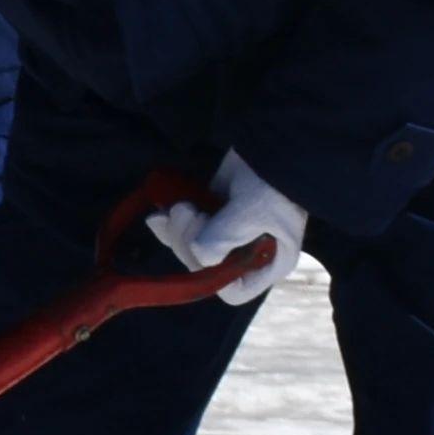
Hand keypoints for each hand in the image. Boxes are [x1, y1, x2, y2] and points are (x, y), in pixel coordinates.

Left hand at [142, 154, 305, 301]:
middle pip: (204, 267)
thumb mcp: (253, 211)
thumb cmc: (273, 181)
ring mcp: (228, 236)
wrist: (272, 144)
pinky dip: (171, 221)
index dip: (210, 277)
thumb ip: (224, 237)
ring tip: (180, 206)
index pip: (234, 291)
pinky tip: (160, 210)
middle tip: (185, 211)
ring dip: (176, 231)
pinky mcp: (212, 216)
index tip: (202, 247)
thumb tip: (198, 253)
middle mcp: (247, 256)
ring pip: (191, 247)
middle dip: (187, 242)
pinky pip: (186, 228)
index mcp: (268, 263)